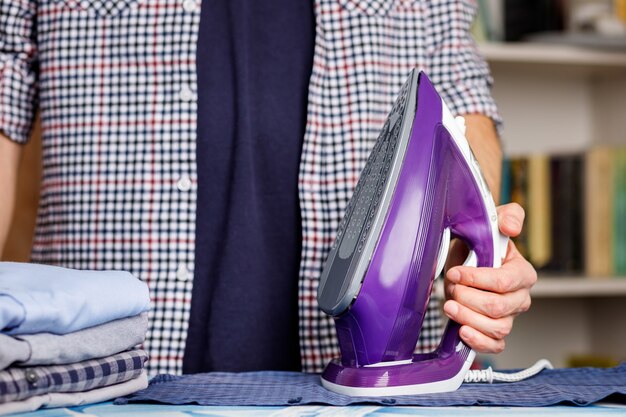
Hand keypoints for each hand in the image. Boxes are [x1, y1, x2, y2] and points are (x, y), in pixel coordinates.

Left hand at [442, 203, 536, 352]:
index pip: (503, 282)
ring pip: (496, 328)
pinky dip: (478, 341)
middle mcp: (521, 298)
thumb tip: (511, 227)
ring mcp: (510, 317)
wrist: (466, 262)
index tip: (454, 272)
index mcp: (523, 273)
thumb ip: (507, 216)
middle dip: (468, 298)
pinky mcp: (496, 332)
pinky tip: (462, 331)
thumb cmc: (480, 243)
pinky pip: (495, 345)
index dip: (476, 279)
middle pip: (497, 307)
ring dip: (467, 318)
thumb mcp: (492, 222)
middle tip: (451, 287)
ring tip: (449, 306)